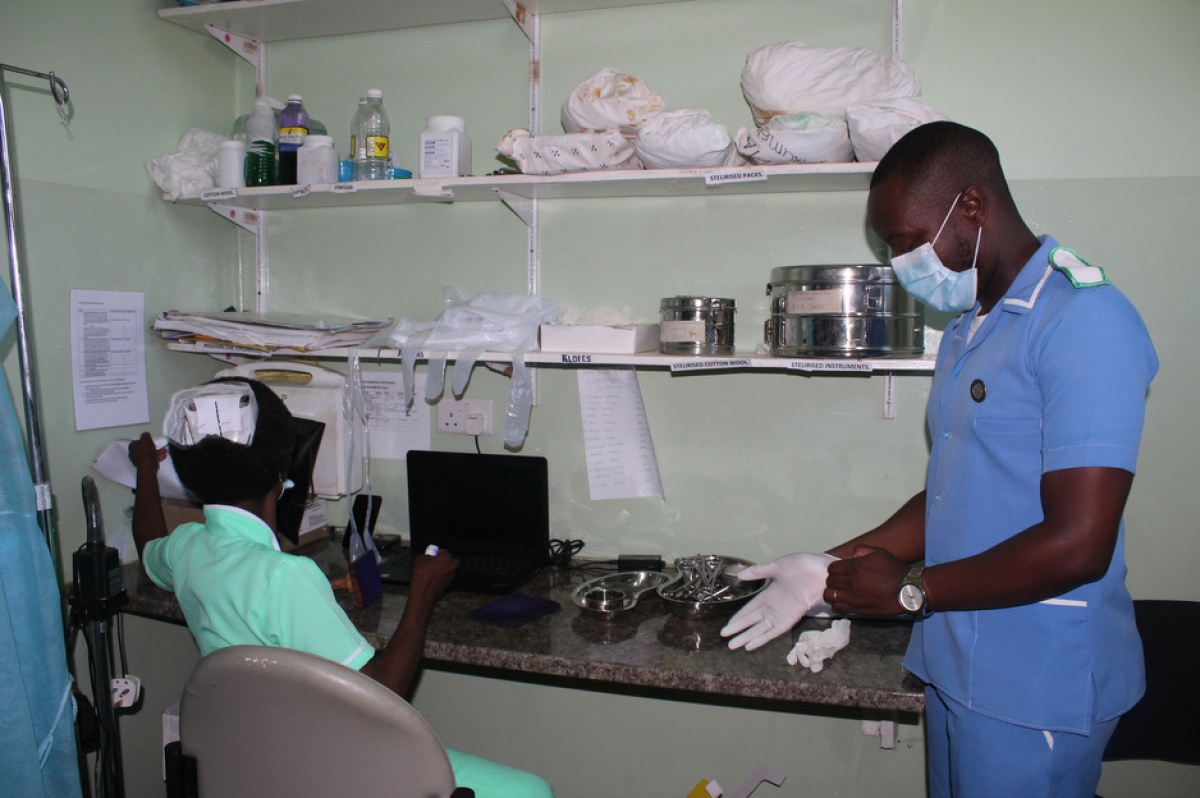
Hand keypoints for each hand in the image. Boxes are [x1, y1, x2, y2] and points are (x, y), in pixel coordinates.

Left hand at [128, 432, 164, 470]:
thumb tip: (145, 434)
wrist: (148, 465)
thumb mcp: (146, 438)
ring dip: (156, 452)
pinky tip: (163, 456)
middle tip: (158, 446)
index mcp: (132, 446)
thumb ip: (145, 435)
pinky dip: (156, 457)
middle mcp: (133, 453)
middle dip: (152, 447)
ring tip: (164, 451)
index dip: (145, 441)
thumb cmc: (146, 451)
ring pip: (148, 454)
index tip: (151, 441)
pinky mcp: (144, 465)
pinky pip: (150, 459)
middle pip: (144, 448)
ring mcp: (138, 460)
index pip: (138, 441)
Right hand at [410, 549, 456, 596]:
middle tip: (436, 563)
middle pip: (450, 561)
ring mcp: (452, 575)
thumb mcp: (420, 558)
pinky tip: (436, 579)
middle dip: (445, 561)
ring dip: (445, 569)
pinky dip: (443, 577)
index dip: (438, 553)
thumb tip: (428, 557)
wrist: (423, 590)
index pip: (445, 551)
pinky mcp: (450, 584)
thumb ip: (427, 556)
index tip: (433, 556)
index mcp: (446, 557)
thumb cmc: (421, 572)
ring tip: (435, 572)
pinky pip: (447, 577)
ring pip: (450, 569)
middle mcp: (452, 565)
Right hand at [720, 552, 837, 650]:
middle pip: (752, 621)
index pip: (750, 609)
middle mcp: (773, 607)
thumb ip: (759, 572)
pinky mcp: (790, 619)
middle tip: (724, 637)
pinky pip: (774, 631)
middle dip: (739, 629)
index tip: (728, 625)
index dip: (739, 617)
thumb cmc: (803, 566)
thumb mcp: (777, 566)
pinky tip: (751, 645)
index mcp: (769, 594)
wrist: (823, 572)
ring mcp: (781, 614)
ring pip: (760, 629)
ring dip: (747, 637)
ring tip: (733, 646)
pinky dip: (762, 638)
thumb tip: (739, 574)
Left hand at [824, 545, 909, 615]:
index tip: (840, 571)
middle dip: (833, 580)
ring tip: (839, 591)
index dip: (835, 569)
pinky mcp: (858, 609)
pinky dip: (837, 604)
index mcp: (854, 567)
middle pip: (830, 582)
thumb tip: (851, 556)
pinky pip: (839, 607)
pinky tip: (843, 601)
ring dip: (832, 592)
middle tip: (840, 581)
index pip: (832, 569)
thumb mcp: (879, 552)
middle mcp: (851, 583)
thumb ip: (862, 550)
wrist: (908, 590)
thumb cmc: (894, 570)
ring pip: (830, 596)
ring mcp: (853, 597)